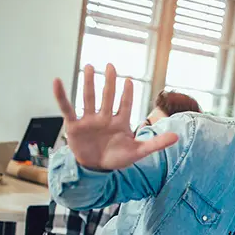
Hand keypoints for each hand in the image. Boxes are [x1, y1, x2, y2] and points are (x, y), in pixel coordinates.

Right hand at [53, 63, 177, 168]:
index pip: (125, 105)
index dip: (126, 94)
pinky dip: (61, 95)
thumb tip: (177, 137)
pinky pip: (67, 108)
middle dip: (109, 82)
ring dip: (89, 83)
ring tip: (90, 67)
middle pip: (107, 97)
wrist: (97, 169)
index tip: (128, 80)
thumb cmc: (118, 158)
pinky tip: (57, 81)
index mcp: (120, 123)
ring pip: (89, 98)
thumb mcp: (139, 151)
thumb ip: (156, 143)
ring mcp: (89, 120)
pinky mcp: (74, 125)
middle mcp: (105, 118)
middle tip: (111, 65)